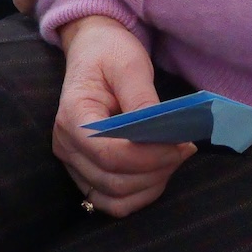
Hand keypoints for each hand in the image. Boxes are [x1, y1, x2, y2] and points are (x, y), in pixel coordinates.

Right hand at [53, 15, 193, 216]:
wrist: (93, 50)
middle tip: (185, 147)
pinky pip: (112, 202)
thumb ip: (142, 99)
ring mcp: (73, 163)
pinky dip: (139, 194)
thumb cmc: (110, 52)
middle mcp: (66, 145)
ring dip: (151, 185)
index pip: (108, 152)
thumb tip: (161, 132)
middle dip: (156, 169)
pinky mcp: (86, 173)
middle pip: (113, 180)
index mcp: (72, 116)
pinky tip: (159, 171)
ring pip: (114, 198)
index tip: (182, 143)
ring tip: (174, 156)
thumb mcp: (129, 64)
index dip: (149, 155)